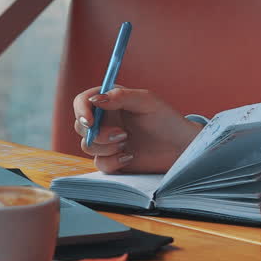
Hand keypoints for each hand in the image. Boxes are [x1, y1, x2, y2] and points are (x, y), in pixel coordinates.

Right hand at [71, 85, 202, 173]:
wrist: (180, 147)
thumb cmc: (166, 119)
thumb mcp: (147, 101)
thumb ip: (120, 97)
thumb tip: (95, 99)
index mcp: (110, 101)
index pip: (83, 101)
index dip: (81, 110)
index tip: (89, 121)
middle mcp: (106, 120)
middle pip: (81, 126)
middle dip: (97, 133)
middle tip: (122, 134)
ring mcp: (107, 142)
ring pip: (87, 145)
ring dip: (106, 146)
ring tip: (128, 142)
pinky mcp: (112, 160)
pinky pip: (99, 163)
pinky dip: (112, 161)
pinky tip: (130, 156)